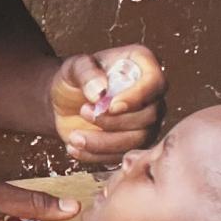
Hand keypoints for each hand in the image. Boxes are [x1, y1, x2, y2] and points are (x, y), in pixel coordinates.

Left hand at [50, 46, 165, 164]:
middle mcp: (150, 94)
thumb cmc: (74, 78)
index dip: (136, 97)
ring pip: (138, 140)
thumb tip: (99, 92)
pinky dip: (97, 155)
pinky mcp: (133, 142)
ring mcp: (145, 120)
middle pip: (149, 116)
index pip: (155, 82)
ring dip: (104, 142)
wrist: (65, 102)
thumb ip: (85, 73)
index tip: (110, 105)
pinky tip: (75, 147)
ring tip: (74, 137)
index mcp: (141, 65)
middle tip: (83, 111)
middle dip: (114, 121)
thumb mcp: (74, 67)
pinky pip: (123, 155)